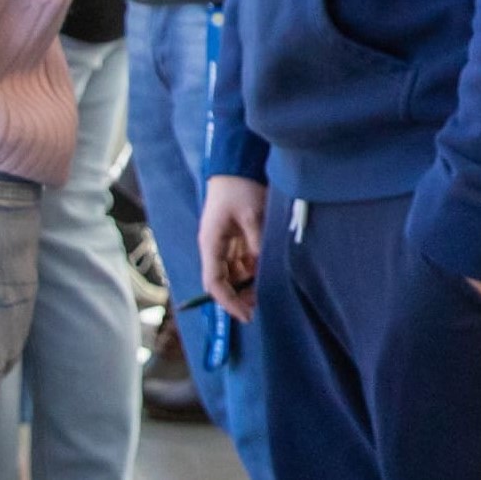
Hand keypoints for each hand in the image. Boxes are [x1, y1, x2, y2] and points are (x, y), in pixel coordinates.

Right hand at [200, 174, 268, 322]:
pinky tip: (269, 268)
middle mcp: (215, 246)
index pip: (215, 283)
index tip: (247, 315)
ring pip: (235, 271)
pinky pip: (243, 259)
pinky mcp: (237, 235)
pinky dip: (255, 267)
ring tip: (269, 286)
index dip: (229, 302)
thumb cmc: (240, 187)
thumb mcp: (252, 214)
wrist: (238, 164)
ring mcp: (225, 241)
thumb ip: (257, 241)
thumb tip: (262, 264)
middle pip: (225, 281)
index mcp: (211, 243)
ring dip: (249, 281)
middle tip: (262, 304)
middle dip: (241, 294)